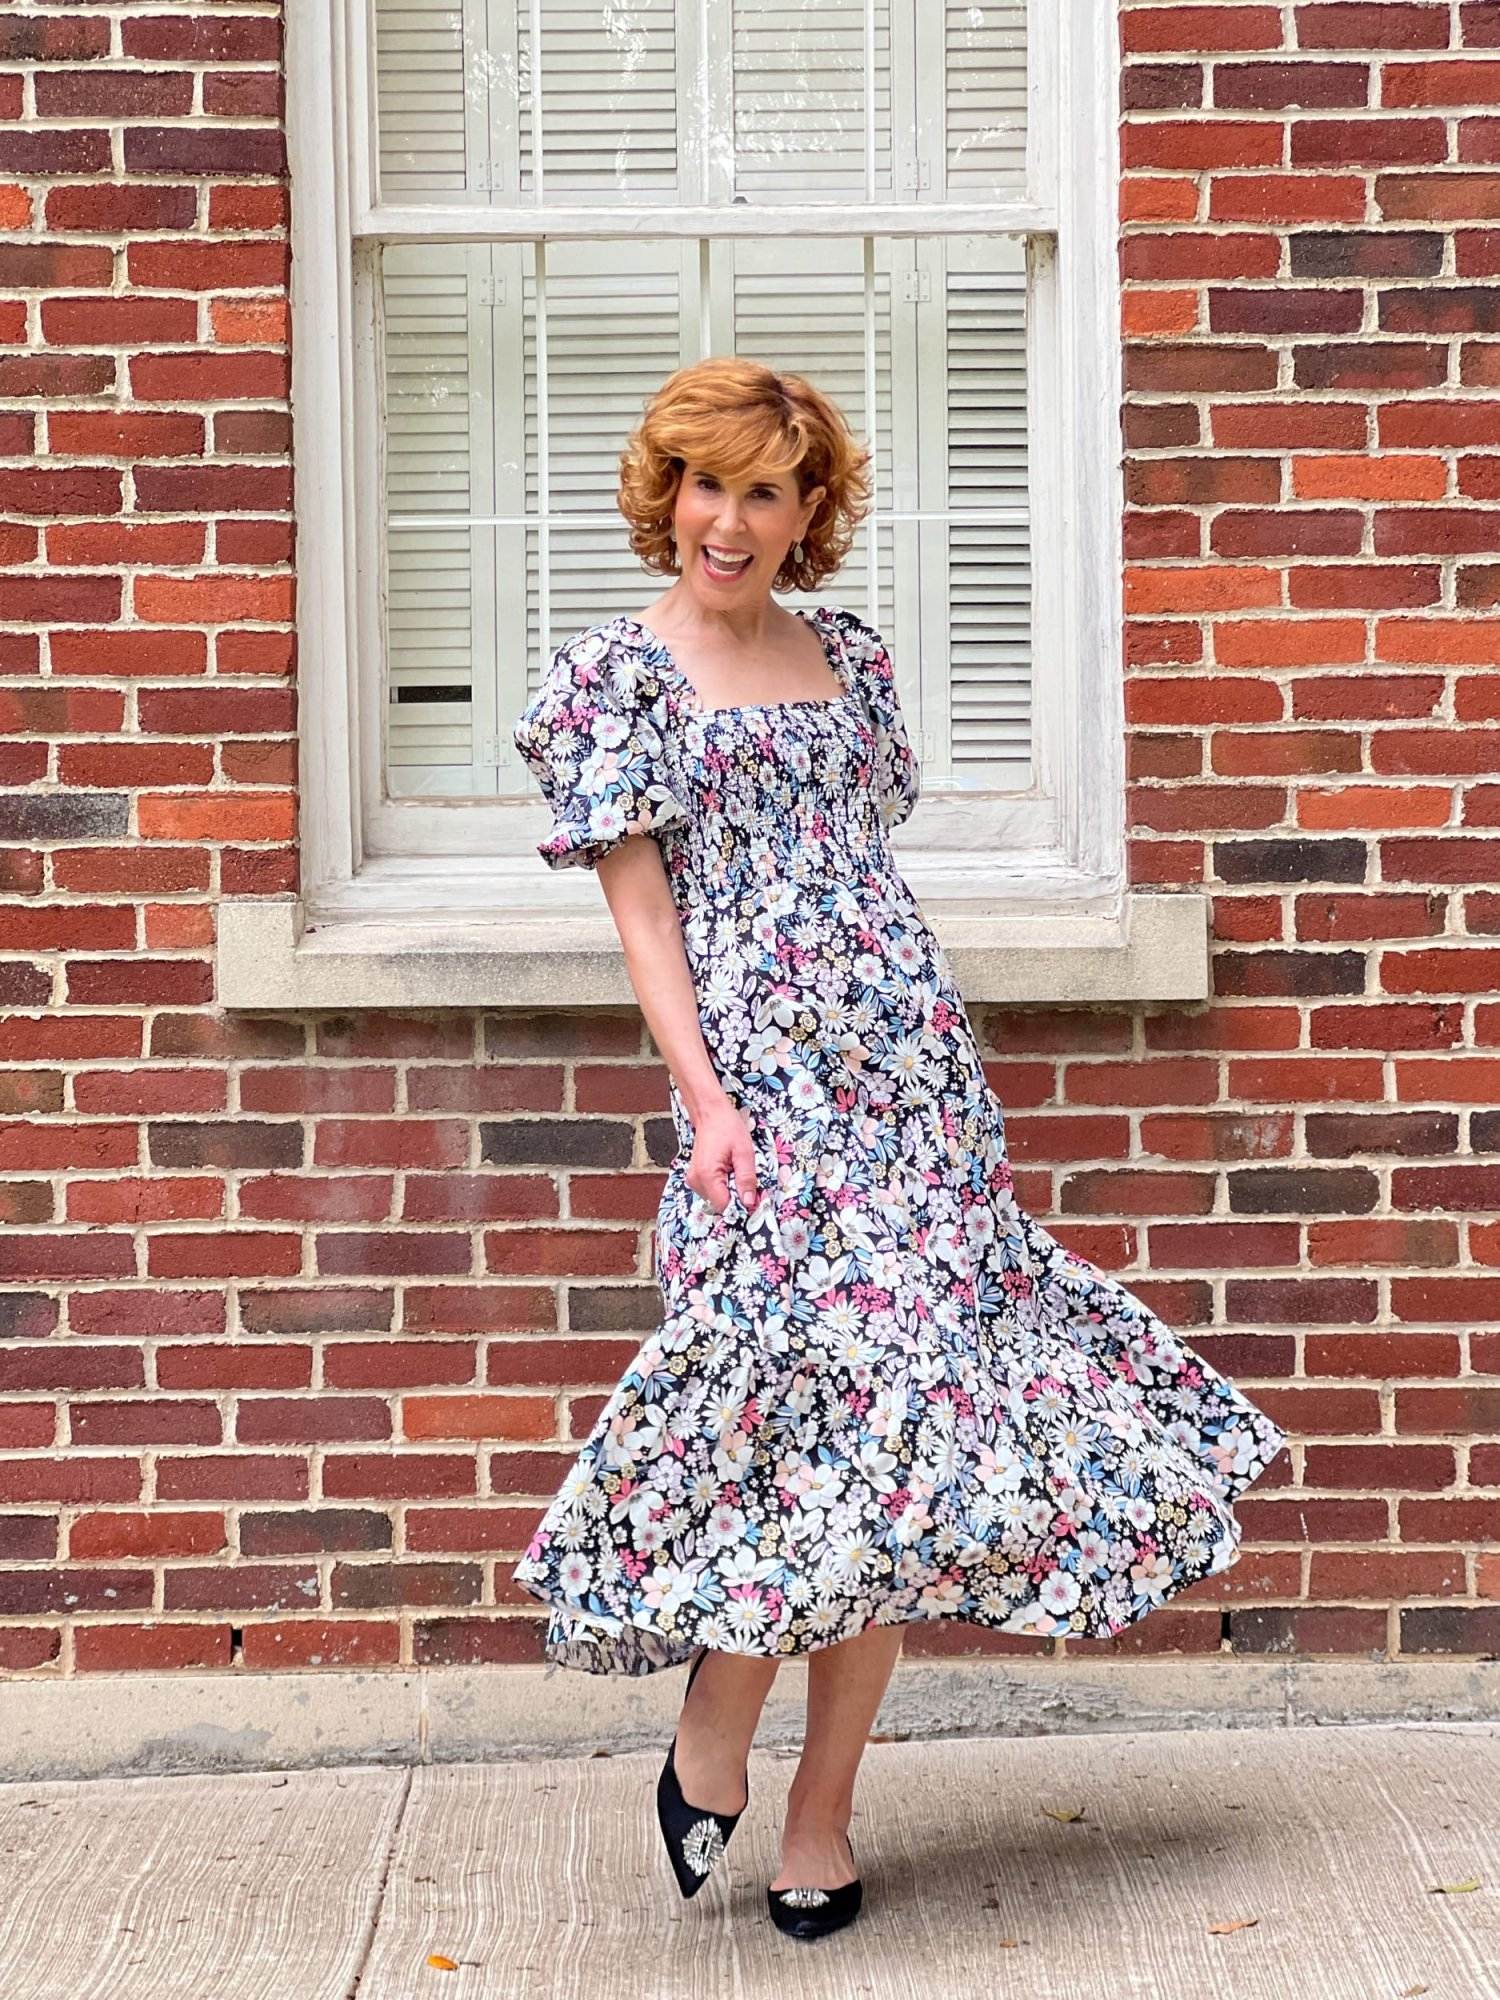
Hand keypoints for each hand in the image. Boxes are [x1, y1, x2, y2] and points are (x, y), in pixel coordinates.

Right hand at [686, 1098, 759, 1213]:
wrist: (710, 1113)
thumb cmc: (727, 1127)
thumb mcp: (744, 1152)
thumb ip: (747, 1179)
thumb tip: (750, 1202)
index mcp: (707, 1175)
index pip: (724, 1207)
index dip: (741, 1205)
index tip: (753, 1198)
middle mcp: (696, 1181)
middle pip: (720, 1204)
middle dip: (736, 1196)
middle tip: (745, 1178)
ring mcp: (694, 1180)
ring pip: (717, 1198)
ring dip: (730, 1190)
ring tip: (735, 1170)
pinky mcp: (696, 1177)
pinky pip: (713, 1190)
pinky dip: (724, 1185)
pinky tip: (728, 1170)